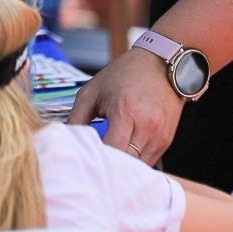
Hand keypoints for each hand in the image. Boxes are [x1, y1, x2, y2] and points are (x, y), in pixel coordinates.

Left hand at [66, 47, 184, 165]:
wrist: (160, 64)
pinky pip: (148, 162)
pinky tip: (123, 153)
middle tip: (93, 165)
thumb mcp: (93, 90)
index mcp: (125, 113)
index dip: (97, 160)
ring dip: (123, 168)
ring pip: (138, 168)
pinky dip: (134, 161)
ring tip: (108, 160)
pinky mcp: (166, 141)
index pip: (112, 151)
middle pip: (126, 164)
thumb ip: (76, 118)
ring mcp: (159, 136)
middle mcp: (146, 127)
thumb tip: (66, 141)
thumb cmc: (124, 75)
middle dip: (108, 168)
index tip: (84, 161)